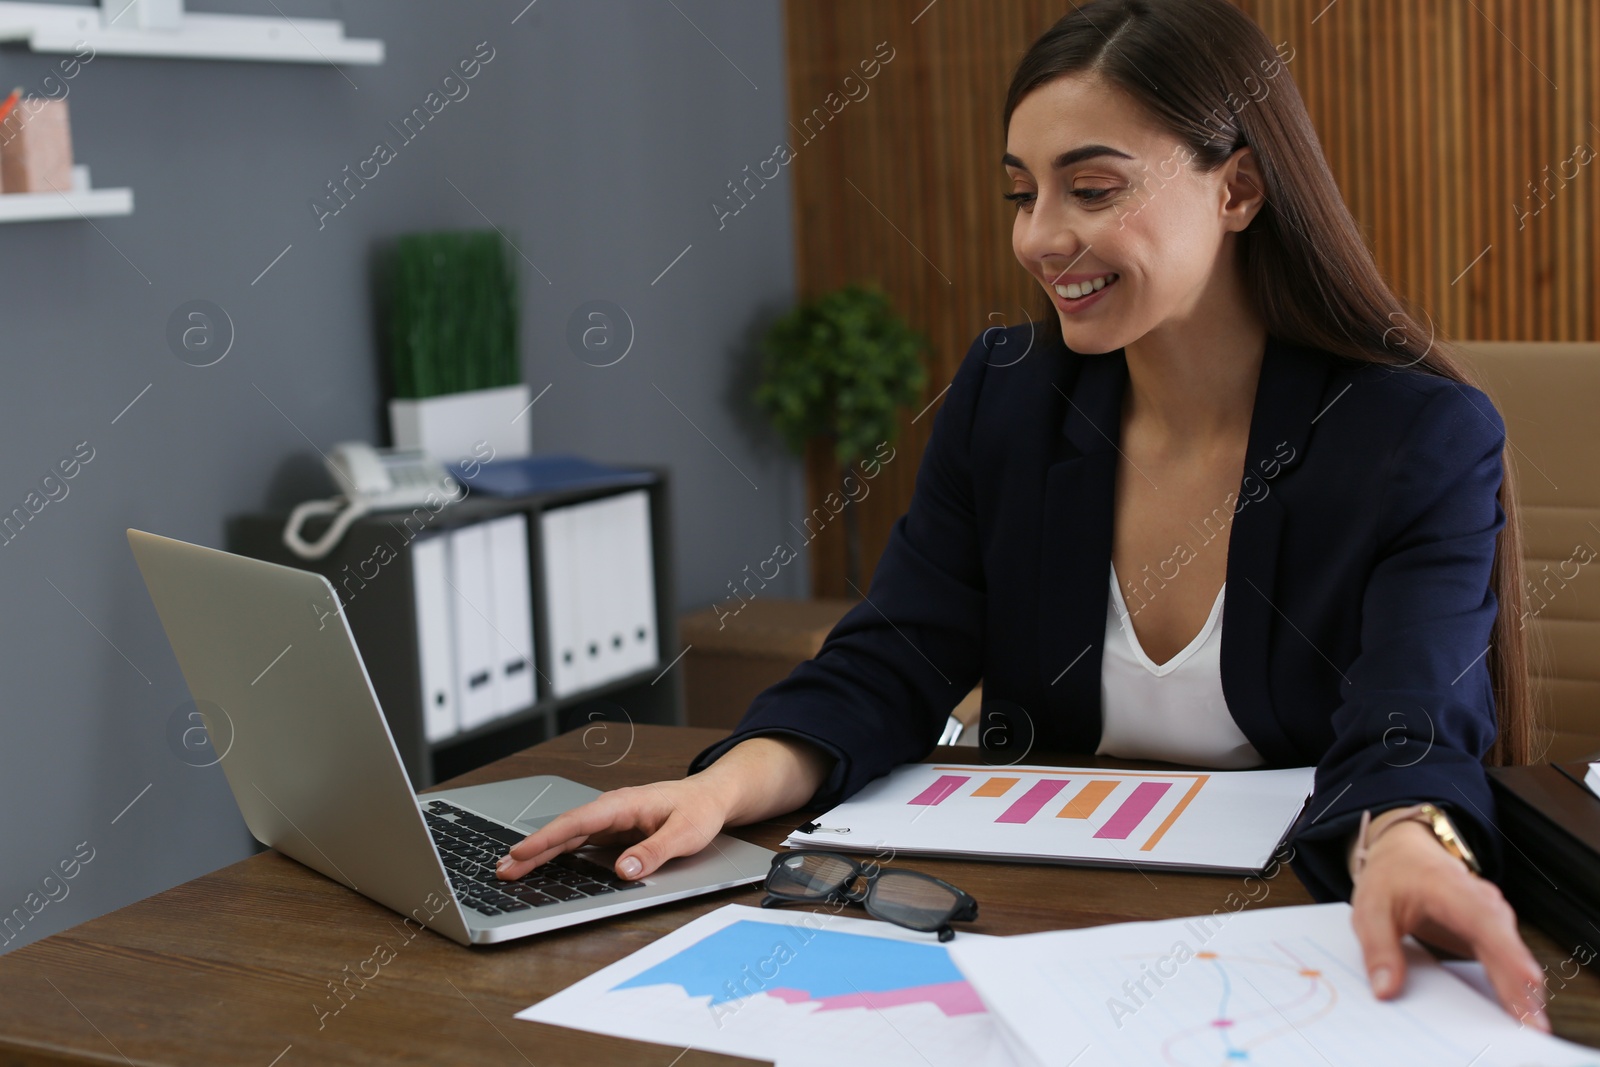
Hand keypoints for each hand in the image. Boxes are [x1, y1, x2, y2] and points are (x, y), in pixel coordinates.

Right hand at [493, 735, 833, 882]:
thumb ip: (653, 852)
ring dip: (540, 852)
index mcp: (621, 805)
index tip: (521, 853)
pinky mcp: (613, 830)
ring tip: (512, 870)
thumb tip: (624, 871)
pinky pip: (579, 842)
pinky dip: (557, 852)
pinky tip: (543, 865)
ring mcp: (609, 820)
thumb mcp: (684, 835)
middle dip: (532, 850)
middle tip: (502, 870)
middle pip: (563, 831)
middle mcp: (610, 810)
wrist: (711, 796)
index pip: (575, 824)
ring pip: (567, 837)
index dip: (546, 840)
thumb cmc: (699, 811)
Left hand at [1350, 818, 1548, 1029]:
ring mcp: (1491, 918)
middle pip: (1507, 946)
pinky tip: (1517, 1016)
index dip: (1508, 953)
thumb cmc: (1389, 878)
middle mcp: (1481, 902)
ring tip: (1530, 1028)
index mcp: (1450, 888)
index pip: (1485, 920)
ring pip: (1513, 957)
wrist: (1403, 853)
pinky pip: (1506, 963)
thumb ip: (1378, 948)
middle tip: (1532, 1027)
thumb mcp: (1369, 908)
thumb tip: (1385, 990)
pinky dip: (1513, 988)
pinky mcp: (1491, 934)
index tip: (1527, 982)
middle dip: (1521, 986)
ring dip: (1523, 992)